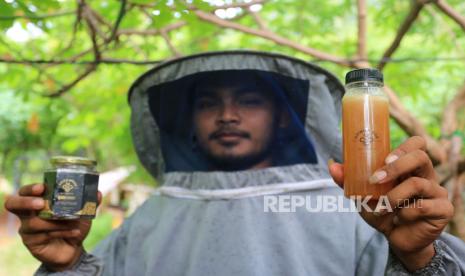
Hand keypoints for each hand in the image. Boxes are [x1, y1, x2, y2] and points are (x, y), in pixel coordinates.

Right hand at [4, 183, 101, 270]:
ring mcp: (27, 228)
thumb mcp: (83, 212)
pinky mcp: (31, 242)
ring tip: (73, 222)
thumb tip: (97, 192)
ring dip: (56, 222)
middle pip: (13, 204)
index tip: (42, 187)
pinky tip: (74, 232)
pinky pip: (44, 235)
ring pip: (34, 223)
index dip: (30, 188)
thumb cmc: (73, 226)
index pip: (25, 191)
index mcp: (38, 201)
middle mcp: (28, 213)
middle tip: (41, 204)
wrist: (73, 249)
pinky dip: (62, 232)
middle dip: (26, 202)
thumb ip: (89, 202)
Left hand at [328, 136, 453, 271]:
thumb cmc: (382, 212)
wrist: (395, 239)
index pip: (417, 144)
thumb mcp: (362, 195)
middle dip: (395, 167)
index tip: (385, 158)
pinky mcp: (443, 209)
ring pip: (416, 184)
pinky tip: (399, 220)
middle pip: (420, 157)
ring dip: (393, 197)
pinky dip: (404, 214)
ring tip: (382, 208)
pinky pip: (422, 207)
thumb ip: (348, 180)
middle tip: (375, 179)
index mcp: (410, 167)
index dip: (403, 147)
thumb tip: (332, 165)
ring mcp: (437, 192)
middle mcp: (427, 175)